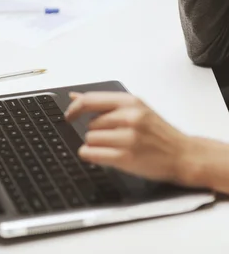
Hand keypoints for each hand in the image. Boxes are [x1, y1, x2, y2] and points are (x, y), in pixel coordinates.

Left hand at [65, 92, 192, 183]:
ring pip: (90, 139)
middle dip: (97, 133)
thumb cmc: (159, 133)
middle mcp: (129, 117)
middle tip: (117, 139)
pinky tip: (104, 156)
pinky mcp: (126, 157)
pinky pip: (91, 153)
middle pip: (90, 124)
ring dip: (97, 146)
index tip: (68, 116)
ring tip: (118, 148)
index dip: (74, 109)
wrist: (185, 155)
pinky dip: (91, 156)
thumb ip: (105, 104)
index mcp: (131, 102)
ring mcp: (128, 137)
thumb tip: (74, 97)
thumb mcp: (136, 110)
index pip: (90, 100)